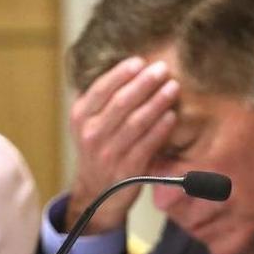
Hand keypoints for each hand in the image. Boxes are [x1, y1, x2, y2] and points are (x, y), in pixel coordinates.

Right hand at [66, 57, 179, 232]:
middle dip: (144, 83)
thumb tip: (129, 68)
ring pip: (136, 122)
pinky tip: (171, 116)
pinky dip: (160, 129)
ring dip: (157, 102)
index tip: (140, 61)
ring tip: (172, 87)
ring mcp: (108, 153)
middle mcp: (91, 134)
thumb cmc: (100, 149)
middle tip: (162, 69)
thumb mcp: (89, 123)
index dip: (121, 73)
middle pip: (121, 102)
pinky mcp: (127, 170)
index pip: (101, 88)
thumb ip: (102, 100)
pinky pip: (146, 145)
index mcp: (80, 117)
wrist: (98, 192)